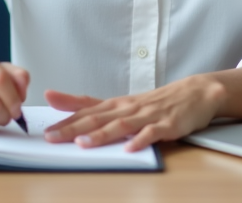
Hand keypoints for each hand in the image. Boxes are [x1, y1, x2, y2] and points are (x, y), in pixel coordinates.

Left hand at [43, 75, 227, 151]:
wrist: (196, 92)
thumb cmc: (156, 101)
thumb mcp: (122, 102)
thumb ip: (91, 104)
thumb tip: (57, 99)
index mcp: (117, 104)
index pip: (87, 110)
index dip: (65, 120)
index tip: (45, 129)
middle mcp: (129, 108)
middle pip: (98, 118)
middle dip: (74, 128)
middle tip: (52, 137)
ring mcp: (148, 116)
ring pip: (121, 125)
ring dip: (102, 134)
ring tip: (85, 143)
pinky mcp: (167, 125)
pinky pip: (152, 133)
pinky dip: (140, 140)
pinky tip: (130, 148)